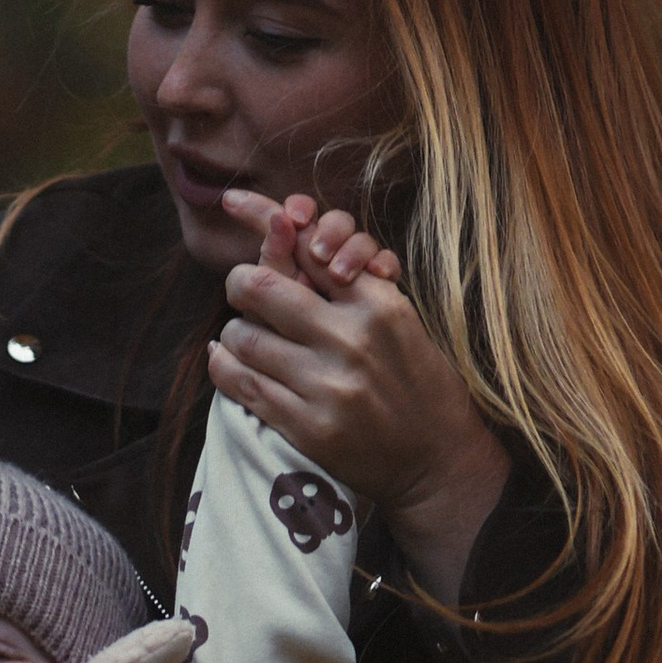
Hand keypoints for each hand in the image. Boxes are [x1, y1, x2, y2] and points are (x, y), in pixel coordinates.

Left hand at [210, 189, 509, 605]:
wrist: (437, 461)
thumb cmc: (419, 384)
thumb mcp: (399, 320)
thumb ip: (351, 283)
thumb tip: (292, 234)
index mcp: (379, 304)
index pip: (308, 246)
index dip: (265, 218)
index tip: (235, 201)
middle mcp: (351, 339)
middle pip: (260, 287)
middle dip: (240, 282)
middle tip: (241, 290)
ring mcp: (326, 386)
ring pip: (243, 337)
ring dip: (234, 332)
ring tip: (241, 335)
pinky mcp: (306, 426)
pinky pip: (241, 384)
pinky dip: (224, 366)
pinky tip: (226, 360)